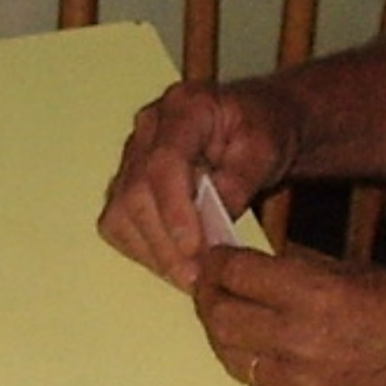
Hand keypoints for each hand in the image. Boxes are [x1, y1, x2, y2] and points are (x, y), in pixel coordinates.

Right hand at [99, 80, 298, 291]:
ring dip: (151, 253)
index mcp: (184, 107)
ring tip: (188, 277)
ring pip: (119, 214)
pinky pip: (118, 225)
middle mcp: (147, 129)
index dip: (173, 209)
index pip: (163, 163)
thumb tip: (212, 227)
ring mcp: (131, 156)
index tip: (192, 248)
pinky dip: (143, 250)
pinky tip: (172, 263)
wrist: (254, 123)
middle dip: (163, 243)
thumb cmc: (263, 129)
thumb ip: (239, 183)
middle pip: (135, 195)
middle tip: (196, 277)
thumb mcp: (267, 149)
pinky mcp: (125, 183)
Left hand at [194, 248, 385, 385]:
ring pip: (228, 355)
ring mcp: (295, 383)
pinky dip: (250, 365)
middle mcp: (298, 341)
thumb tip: (253, 261)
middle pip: (219, 317)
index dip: (217, 262)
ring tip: (230, 316)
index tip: (214, 258)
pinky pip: (253, 385)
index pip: (236, 274)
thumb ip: (298, 267)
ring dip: (223, 333)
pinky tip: (260, 351)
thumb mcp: (357, 271)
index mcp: (315, 295)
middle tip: (210, 286)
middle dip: (208, 296)